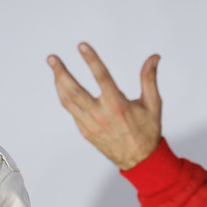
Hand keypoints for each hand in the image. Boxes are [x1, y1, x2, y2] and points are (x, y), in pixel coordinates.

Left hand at [48, 43, 161, 170]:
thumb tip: (154, 57)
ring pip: (68, 101)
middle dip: (61, 72)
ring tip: (54, 68)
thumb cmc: (147, 130)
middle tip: (52, 58)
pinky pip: (72, 112)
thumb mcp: (153, 104)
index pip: (101, 76)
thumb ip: (149, 78)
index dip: (91, 59)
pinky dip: (66, 98)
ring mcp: (90, 124)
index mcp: (117, 105)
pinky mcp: (86, 131)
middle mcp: (101, 114)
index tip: (82, 45)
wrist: (140, 160)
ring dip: (59, 83)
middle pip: (74, 90)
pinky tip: (64, 87)